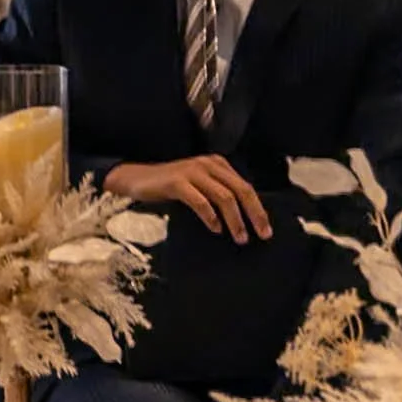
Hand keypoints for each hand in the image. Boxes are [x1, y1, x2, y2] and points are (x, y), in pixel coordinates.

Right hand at [105, 154, 271, 243]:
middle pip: (240, 190)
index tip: (266, 230)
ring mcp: (192, 171)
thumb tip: (245, 218)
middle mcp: (207, 164)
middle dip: (254, 214)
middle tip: (262, 235)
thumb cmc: (169, 186)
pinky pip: (200, 201)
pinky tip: (215, 228)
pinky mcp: (177, 181)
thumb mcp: (199, 185)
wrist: (136, 178)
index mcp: (216, 164)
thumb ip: (218, 193)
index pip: (246, 187)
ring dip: (235, 220)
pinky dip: (210, 216)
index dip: (259, 209)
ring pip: (224, 197)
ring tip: (240, 237)